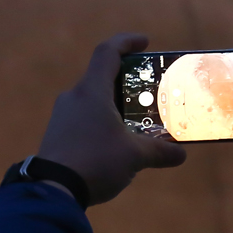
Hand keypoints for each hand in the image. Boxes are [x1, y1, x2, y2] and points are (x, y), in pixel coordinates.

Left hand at [35, 33, 186, 204]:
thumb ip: (159, 151)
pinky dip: (102, 122)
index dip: (126, 42)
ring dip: (115, 105)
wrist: (52, 190)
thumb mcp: (134, 156)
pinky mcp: (57, 134)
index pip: (107, 52)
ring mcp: (62, 116)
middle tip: (148, 91)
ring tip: (137, 121)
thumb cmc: (95, 161)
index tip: (145, 42)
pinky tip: (116, 143)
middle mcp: (74, 97)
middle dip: (127, 82)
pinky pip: (84, 118)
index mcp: (92, 91)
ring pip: (93, 100)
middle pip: (102, 77)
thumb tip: (180, 155)